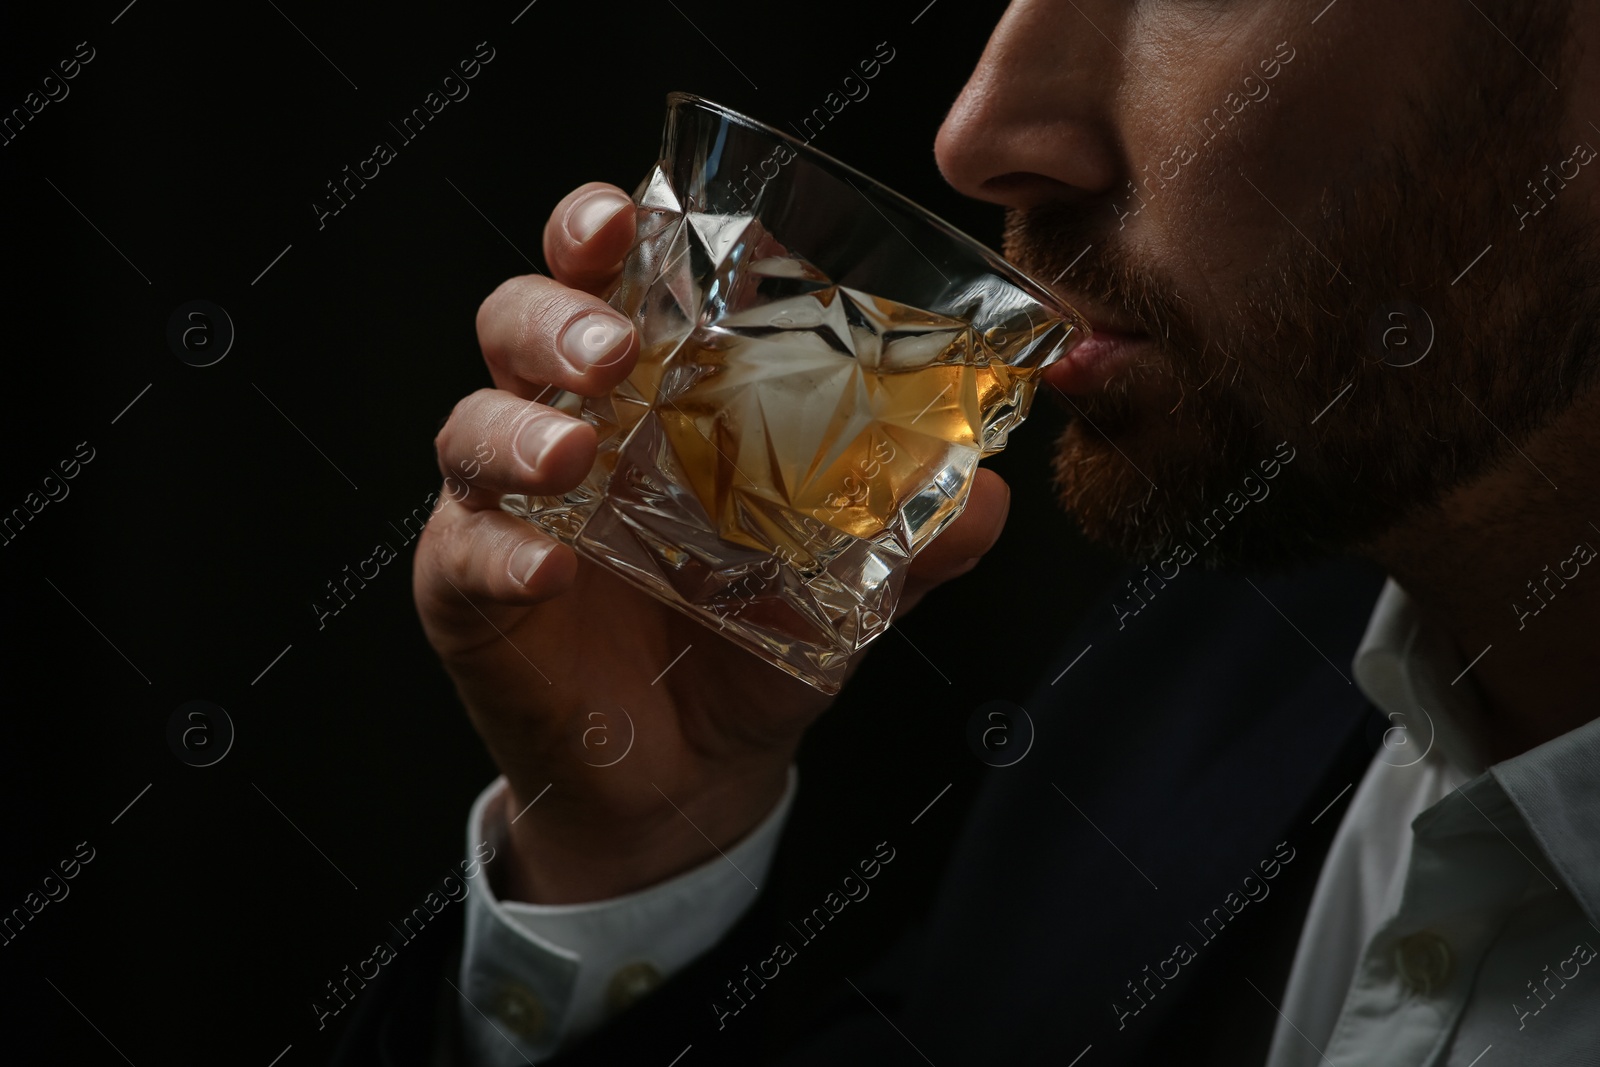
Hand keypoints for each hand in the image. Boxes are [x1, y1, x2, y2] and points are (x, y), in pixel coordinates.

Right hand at [414, 182, 1010, 902]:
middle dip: (555, 315)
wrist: (693, 773)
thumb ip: (908, 537)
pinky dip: (501, 548)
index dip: (598, 230)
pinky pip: (465, 550)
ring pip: (471, 423)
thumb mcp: (845, 590)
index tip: (626, 219)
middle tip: (613, 350)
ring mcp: (508, 504)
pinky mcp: (469, 588)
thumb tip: (990, 497)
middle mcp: (570, 427)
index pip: (608, 279)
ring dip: (518, 424)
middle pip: (518, 321)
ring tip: (575, 450)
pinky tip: (551, 564)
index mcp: (651, 395)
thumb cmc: (752, 647)